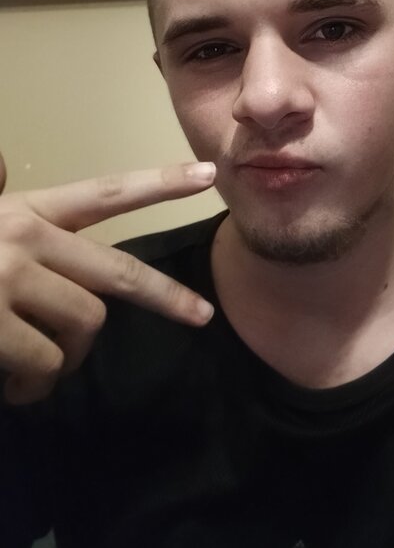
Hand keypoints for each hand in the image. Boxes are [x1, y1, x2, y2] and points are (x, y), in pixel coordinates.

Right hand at [0, 153, 215, 404]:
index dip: (160, 181)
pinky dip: (34, 385)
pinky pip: (44, 363)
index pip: (106, 192)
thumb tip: (50, 223)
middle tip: (201, 315)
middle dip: (166, 296)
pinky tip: (12, 384)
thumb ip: (23, 227)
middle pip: (117, 273)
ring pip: (84, 326)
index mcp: (25, 210)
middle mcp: (23, 235)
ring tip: (34, 369)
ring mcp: (7, 277)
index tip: (208, 174)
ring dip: (65, 359)